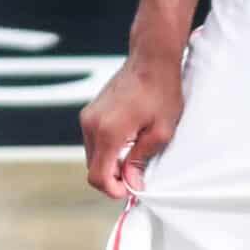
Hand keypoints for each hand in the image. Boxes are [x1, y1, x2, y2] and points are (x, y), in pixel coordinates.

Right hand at [80, 50, 184, 198]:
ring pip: (93, 155)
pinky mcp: (90, 111)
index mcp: (108, 132)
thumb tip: (132, 182)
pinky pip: (94, 141)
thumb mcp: (161, 131)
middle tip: (137, 176)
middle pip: (93, 168)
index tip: (130, 190)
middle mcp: (92, 124)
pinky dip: (107, 149)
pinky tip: (128, 142)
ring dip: (110, 163)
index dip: (113, 190)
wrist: (151, 59)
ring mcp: (88, 116)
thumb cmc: (161, 91)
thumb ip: (141, 159)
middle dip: (113, 178)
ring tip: (135, 156)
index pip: (98, 176)